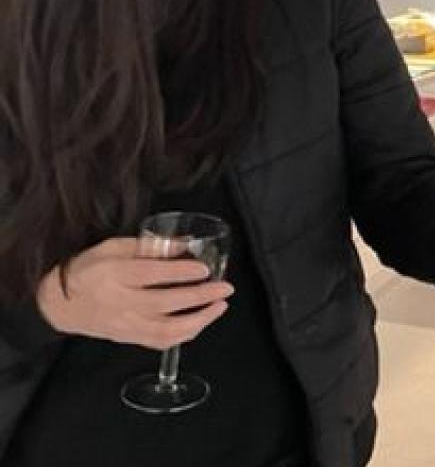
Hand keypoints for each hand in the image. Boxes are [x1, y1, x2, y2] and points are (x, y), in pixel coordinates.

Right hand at [35, 238, 232, 350]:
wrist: (60, 304)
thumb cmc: (88, 270)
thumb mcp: (112, 247)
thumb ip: (147, 246)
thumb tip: (183, 244)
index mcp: (113, 275)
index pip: (151, 274)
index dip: (180, 272)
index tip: (205, 268)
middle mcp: (120, 302)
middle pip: (165, 302)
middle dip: (200, 296)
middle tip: (224, 287)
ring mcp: (125, 324)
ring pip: (166, 329)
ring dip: (199, 319)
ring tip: (219, 306)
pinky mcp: (129, 338)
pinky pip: (160, 342)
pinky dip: (185, 335)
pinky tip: (201, 322)